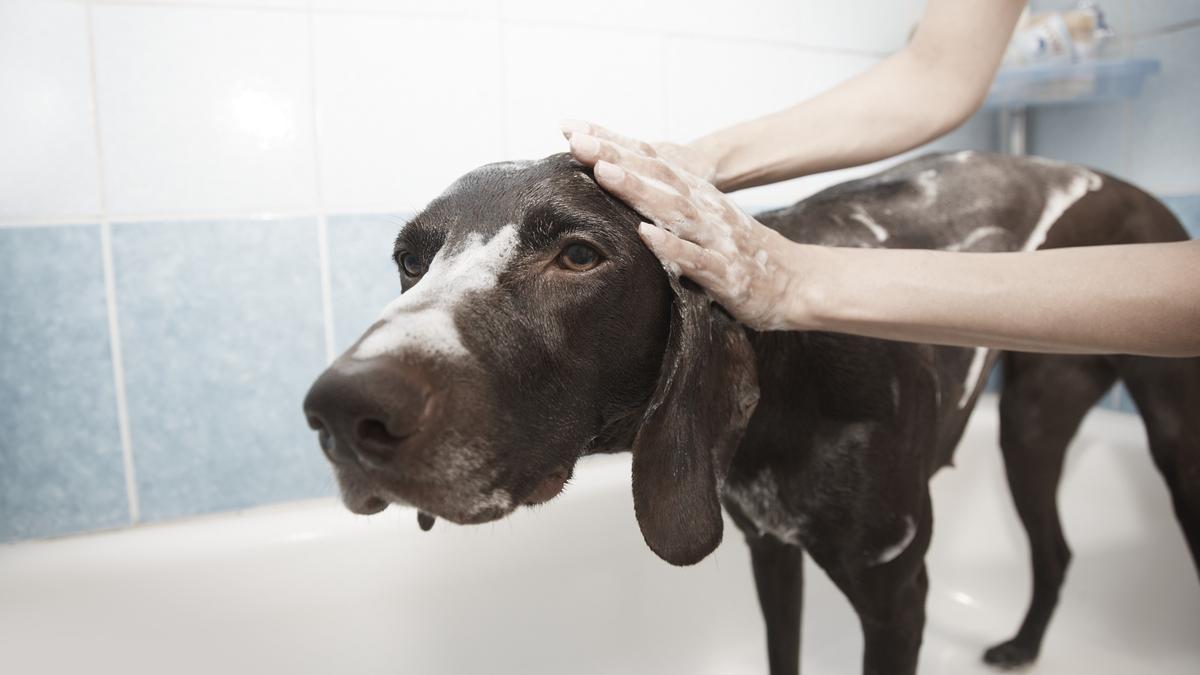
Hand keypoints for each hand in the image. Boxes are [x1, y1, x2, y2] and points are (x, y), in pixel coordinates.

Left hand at [561, 120, 812, 330]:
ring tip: (605, 173)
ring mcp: (716, 239)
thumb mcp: (704, 223)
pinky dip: (671, 247)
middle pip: (657, 177)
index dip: (614, 145)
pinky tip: (646, 235)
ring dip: (639, 191)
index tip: (574, 131)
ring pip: (674, 210)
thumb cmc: (742, 255)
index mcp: (697, 197)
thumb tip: (625, 193)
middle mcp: (706, 210)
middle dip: (617, 158)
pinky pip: (696, 259)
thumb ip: (670, 207)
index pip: (651, 163)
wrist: (798, 282)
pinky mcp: (726, 273)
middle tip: (578, 142)